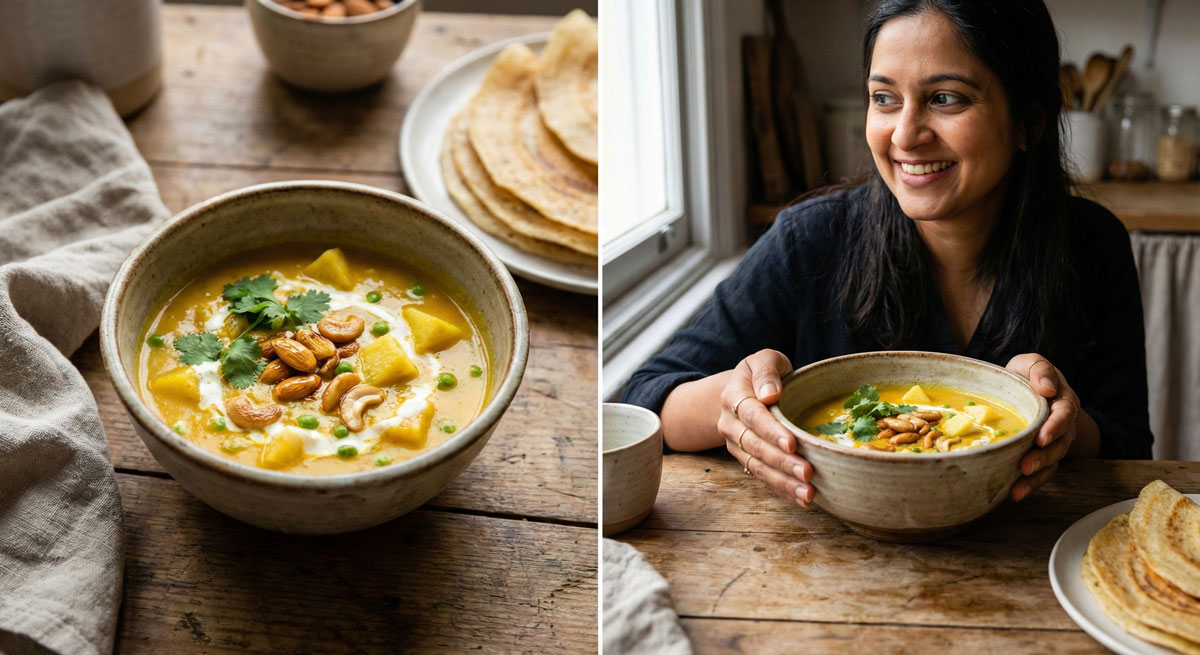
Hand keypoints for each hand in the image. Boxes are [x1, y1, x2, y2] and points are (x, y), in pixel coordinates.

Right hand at [719, 349, 814, 506]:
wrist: (743, 391)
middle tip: (807, 473)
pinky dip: (781, 490)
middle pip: (755, 446)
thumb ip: (766, 371)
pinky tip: (801, 499)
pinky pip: (762, 477)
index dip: (771, 431)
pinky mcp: (746, 459)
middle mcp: (730, 424)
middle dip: (781, 462)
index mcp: (733, 396)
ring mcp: (736, 444)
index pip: (752, 415)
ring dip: (783, 482)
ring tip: (808, 493)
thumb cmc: (761, 374)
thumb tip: (770, 395)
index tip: (791, 443)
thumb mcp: (764, 359)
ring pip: (757, 466)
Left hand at [1006, 353, 1079, 501]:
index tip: (1042, 437)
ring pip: (1051, 462)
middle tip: (1025, 466)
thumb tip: (1048, 388)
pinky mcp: (1041, 456)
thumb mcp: (1030, 363)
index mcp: (1062, 401)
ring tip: (1017, 486)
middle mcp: (1062, 425)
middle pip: (1059, 444)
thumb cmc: (1025, 376)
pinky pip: (1041, 473)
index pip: (1063, 414)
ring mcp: (1053, 443)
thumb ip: (1039, 368)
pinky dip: (1029, 485)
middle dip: (1044, 457)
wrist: (1025, 391)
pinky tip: (1014, 494)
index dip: (1054, 427)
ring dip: (1036, 476)